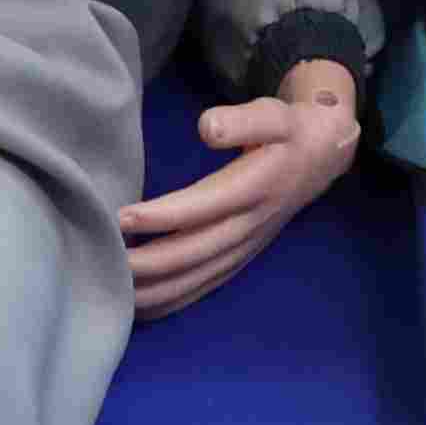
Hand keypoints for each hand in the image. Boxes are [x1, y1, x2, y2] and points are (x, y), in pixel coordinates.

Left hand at [117, 60, 364, 315]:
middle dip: (147, 262)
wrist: (322, 158)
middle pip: (194, 251)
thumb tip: (207, 127)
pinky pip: (204, 286)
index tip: (122, 218)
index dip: (163, 215)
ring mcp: (244, 247)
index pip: (203, 207)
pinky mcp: (240, 258)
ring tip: (112, 290)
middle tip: (103, 260)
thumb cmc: (288, 131)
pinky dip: (171, 300)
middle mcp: (249, 224)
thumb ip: (242, 120)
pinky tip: (140, 309)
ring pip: (196, 276)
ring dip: (155, 289)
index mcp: (255, 188)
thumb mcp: (273, 114)